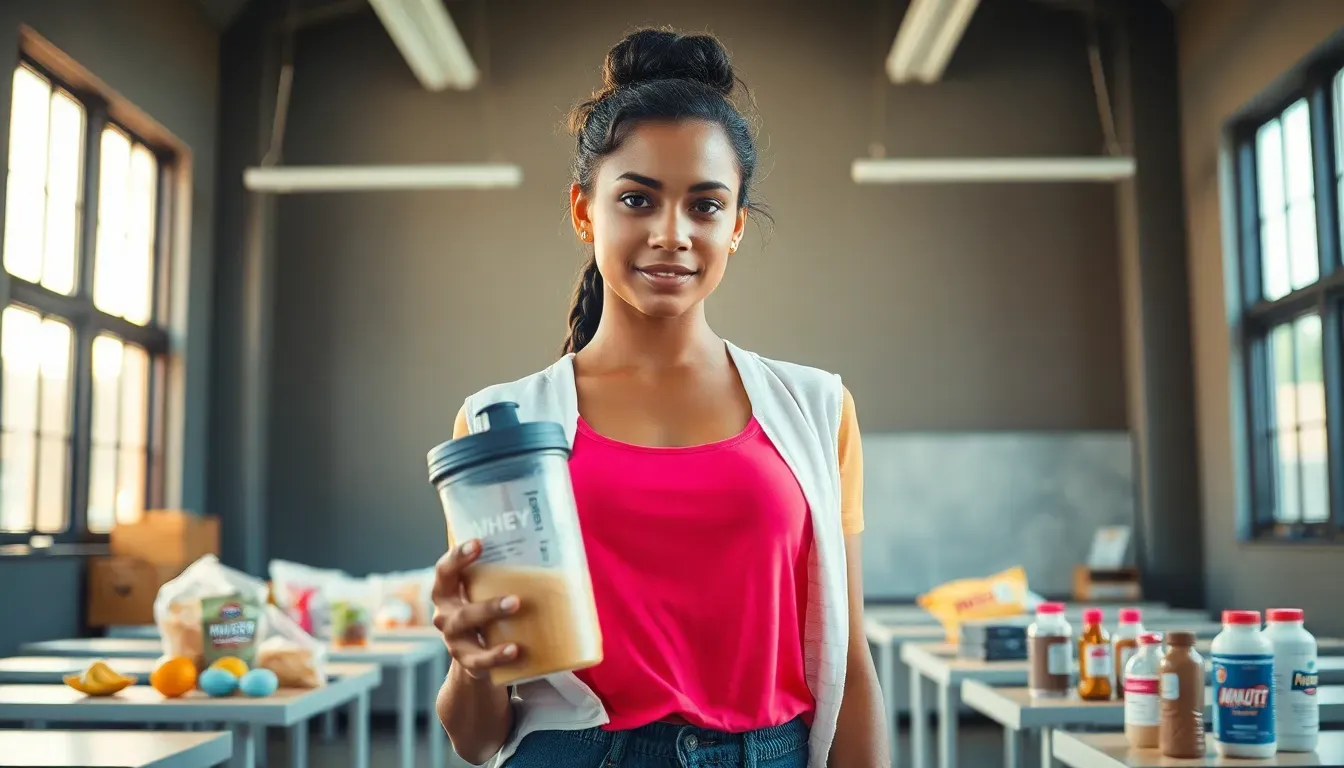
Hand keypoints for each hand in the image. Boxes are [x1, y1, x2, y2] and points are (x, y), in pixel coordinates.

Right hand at [431, 539, 521, 679]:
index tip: (478, 543)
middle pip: (455, 600)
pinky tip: (514, 649)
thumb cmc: (485, 615)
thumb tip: (546, 553)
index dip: (457, 556)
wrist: (477, 658)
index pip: (444, 570)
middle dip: (484, 596)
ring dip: (489, 613)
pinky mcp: (467, 661)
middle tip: (514, 596)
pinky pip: (479, 659)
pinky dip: (496, 654)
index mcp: (447, 592)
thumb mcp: (485, 595)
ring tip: (516, 608)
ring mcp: (454, 640)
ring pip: (465, 624)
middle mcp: (445, 614)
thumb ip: (500, 577)